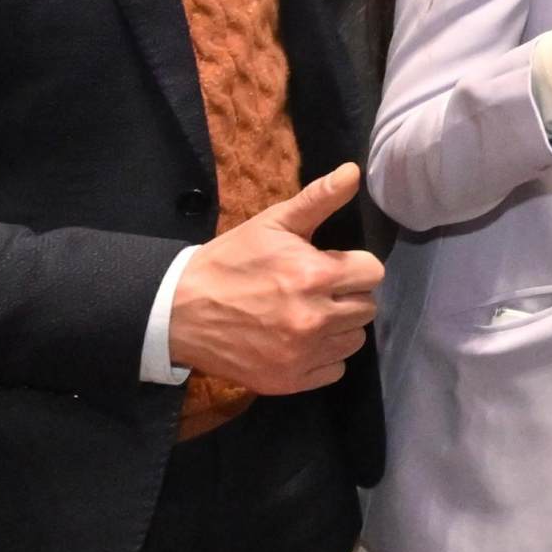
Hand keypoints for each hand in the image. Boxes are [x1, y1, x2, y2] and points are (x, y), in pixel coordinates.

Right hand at [167, 164, 379, 396]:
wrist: (178, 311)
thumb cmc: (230, 262)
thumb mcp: (272, 223)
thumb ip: (318, 199)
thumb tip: (353, 171)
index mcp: (315, 275)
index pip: (373, 273)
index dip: (353, 267)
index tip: (329, 265)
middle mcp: (315, 318)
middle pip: (367, 307)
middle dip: (346, 295)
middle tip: (315, 290)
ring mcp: (302, 354)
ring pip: (353, 340)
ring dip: (338, 327)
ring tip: (307, 314)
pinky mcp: (289, 380)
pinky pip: (335, 370)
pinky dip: (322, 357)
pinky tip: (298, 340)